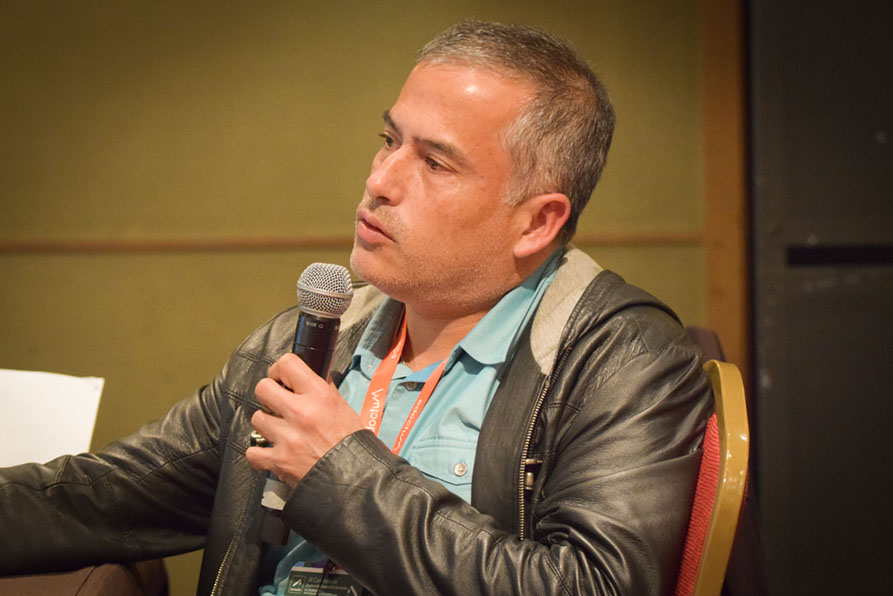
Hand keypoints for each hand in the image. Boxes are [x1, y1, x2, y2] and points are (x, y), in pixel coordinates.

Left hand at [245, 353, 363, 486]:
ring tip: (280, 431)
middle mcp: (300, 413)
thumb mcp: (343, 408)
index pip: (287, 364)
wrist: (355, 477)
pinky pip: (253, 451)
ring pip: (257, 418)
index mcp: (319, 395)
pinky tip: (272, 452)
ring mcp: (287, 437)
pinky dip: (260, 453)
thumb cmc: (352, 443)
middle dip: (268, 395)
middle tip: (277, 404)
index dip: (280, 370)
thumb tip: (310, 376)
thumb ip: (323, 390)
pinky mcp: (279, 461)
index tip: (281, 378)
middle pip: (262, 388)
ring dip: (267, 424)